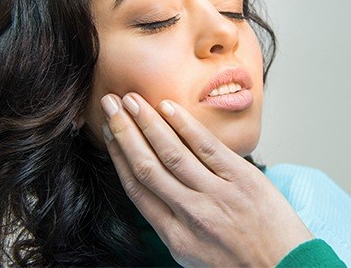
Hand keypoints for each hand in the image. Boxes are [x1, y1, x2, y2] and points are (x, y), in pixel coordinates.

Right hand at [100, 93, 312, 266]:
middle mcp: (190, 214)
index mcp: (175, 236)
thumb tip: (154, 189)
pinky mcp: (241, 179)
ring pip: (171, 153)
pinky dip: (185, 126)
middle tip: (110, 105)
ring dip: (147, 123)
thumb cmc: (240, 263)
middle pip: (147, 166)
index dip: (118, 157)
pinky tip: (168, 107)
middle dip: (124, 132)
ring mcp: (216, 195)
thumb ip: (172, 223)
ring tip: (132, 100)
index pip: (137, 189)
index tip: (109, 134)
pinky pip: (206, 147)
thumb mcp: (195, 254)